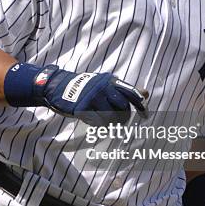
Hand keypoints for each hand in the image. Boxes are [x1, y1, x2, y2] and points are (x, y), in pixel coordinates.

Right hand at [32, 65, 147, 124]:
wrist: (59, 86)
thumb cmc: (87, 88)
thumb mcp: (106, 84)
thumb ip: (125, 90)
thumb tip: (146, 93)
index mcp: (111, 81)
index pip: (131, 93)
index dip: (141, 105)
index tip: (145, 116)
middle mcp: (104, 87)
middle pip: (123, 108)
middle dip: (123, 117)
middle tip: (119, 121)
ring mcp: (93, 97)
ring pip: (112, 117)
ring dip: (110, 123)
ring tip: (104, 120)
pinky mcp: (83, 107)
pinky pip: (98, 122)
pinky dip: (98, 124)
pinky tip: (93, 119)